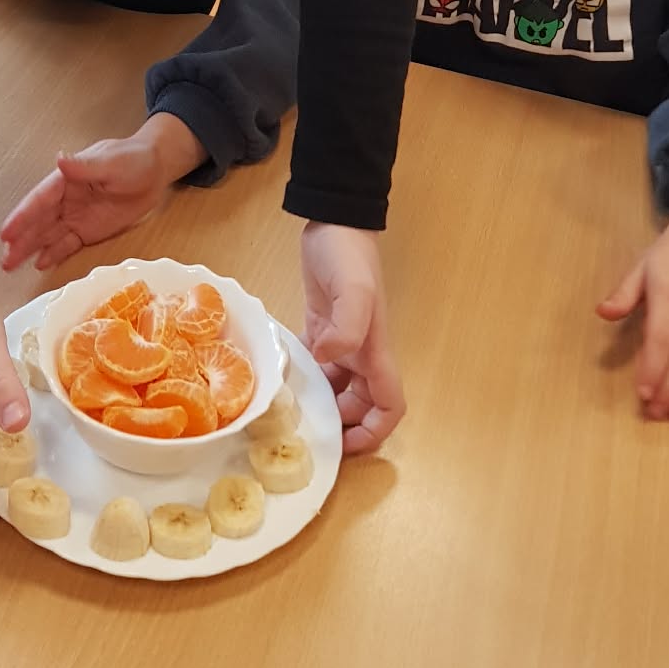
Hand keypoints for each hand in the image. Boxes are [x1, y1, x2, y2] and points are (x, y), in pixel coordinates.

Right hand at [0, 114, 204, 272]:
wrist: (156, 170)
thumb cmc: (134, 159)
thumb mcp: (112, 161)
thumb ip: (85, 166)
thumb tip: (59, 160)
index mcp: (67, 179)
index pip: (40, 199)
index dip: (23, 216)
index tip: (6, 232)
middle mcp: (66, 199)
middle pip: (39, 221)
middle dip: (21, 239)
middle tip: (3, 260)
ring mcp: (76, 216)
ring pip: (49, 235)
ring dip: (31, 249)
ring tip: (11, 266)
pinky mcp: (89, 230)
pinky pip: (68, 244)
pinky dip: (54, 253)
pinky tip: (40, 264)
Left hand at [300, 222, 404, 455]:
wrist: (334, 220)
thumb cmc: (348, 256)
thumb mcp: (352, 290)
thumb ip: (346, 326)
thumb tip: (329, 360)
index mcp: (374, 350)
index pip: (389, 405)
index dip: (376, 432)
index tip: (347, 447)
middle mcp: (360, 352)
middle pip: (360, 406)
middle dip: (340, 427)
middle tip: (303, 438)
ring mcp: (340, 340)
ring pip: (336, 389)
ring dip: (319, 406)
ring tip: (285, 418)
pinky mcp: (319, 327)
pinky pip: (316, 365)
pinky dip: (303, 379)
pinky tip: (279, 384)